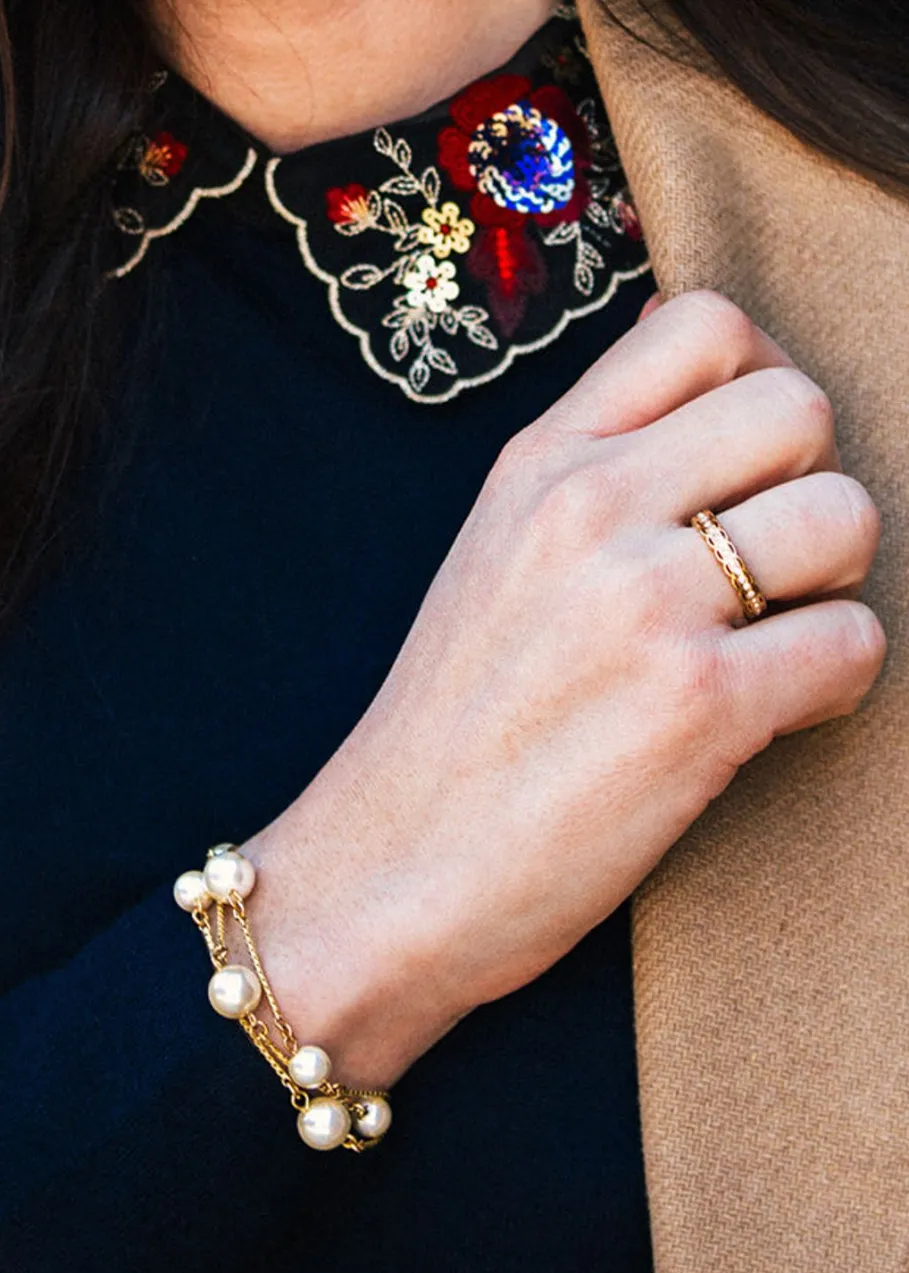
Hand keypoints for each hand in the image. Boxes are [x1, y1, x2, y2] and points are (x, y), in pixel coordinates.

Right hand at [245, 292, 884, 1087]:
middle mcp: (589, 509)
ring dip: (834, 583)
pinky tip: (771, 712)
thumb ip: (589, 481)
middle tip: (770, 562)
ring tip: (775, 638)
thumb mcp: (492, 561)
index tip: (754, 454)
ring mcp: (643, 602)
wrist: (386, 872)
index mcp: (539, 465)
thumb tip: (709, 426)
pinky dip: (834, 680)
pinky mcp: (698, 706)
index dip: (764, 376)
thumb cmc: (446, 731)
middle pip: (800, 407)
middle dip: (813, 484)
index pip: (704, 323)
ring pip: (845, 516)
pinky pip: (851, 641)